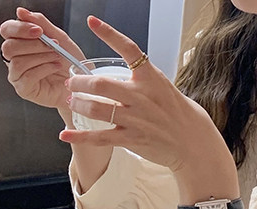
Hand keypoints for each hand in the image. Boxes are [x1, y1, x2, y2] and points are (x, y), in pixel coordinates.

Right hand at [0, 7, 84, 113]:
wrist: (80, 82)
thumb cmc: (68, 62)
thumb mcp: (58, 37)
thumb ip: (40, 23)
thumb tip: (20, 12)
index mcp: (20, 42)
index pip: (6, 30)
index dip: (19, 28)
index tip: (39, 30)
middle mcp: (15, 58)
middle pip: (8, 47)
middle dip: (33, 44)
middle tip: (52, 44)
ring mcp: (17, 75)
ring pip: (18, 62)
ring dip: (41, 56)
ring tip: (57, 56)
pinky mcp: (24, 89)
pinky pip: (27, 76)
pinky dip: (44, 69)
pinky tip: (55, 66)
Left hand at [60, 16, 235, 180]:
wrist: (191, 140)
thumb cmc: (174, 111)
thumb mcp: (161, 86)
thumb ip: (137, 79)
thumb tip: (111, 76)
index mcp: (150, 77)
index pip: (129, 49)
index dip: (109, 33)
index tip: (92, 22)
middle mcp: (142, 96)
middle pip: (101, 84)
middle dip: (79, 82)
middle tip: (71, 82)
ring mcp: (135, 118)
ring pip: (96, 109)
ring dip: (78, 104)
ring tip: (72, 102)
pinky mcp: (131, 139)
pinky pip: (99, 137)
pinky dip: (79, 136)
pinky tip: (65, 133)